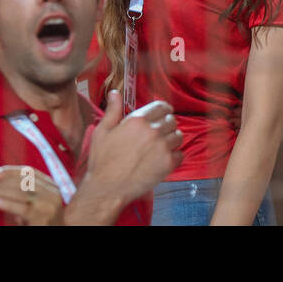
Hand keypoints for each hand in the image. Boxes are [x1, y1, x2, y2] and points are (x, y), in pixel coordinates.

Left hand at [0, 166, 64, 224]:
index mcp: (52, 186)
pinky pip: (22, 208)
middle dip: (3, 182)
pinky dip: (8, 204)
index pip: (30, 172)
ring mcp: (49, 206)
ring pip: (22, 192)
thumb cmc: (42, 221)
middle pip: (25, 181)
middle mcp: (53, 194)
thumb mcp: (36, 203)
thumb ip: (24, 192)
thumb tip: (0, 182)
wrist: (56, 234)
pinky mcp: (43, 219)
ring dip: (1, 191)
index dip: (10, 170)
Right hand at [77, 92, 181, 207]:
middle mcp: (153, 131)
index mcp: (137, 120)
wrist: (107, 188)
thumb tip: (115, 93)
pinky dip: (174, 156)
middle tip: (160, 133)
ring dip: (172, 139)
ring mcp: (162, 147)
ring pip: (178, 136)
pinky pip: (180, 154)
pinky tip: (163, 159)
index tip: (163, 114)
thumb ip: (113, 110)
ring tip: (162, 146)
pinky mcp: (168, 164)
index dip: (164, 110)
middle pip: (172, 121)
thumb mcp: (102, 131)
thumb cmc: (102, 161)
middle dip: (167, 125)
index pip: (161, 107)